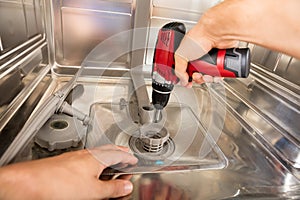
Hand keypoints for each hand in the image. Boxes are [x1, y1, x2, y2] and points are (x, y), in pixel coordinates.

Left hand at [0, 145, 137, 199]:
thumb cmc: (58, 183)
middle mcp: (87, 154)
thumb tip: (125, 186)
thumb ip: (112, 188)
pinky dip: (95, 163)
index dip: (129, 158)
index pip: (119, 154)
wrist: (31, 182)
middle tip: (126, 156)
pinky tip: (90, 171)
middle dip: (119, 153)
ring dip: (107, 158)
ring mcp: (76, 157)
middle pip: (108, 150)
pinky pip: (86, 159)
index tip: (134, 160)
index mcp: (97, 157)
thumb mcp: (93, 191)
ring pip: (97, 154)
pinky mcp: (66, 162)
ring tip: (111, 164)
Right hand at [174, 0, 242, 86]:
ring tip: (207, 74)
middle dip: (198, 79)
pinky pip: (219, 74)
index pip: (185, 71)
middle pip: (198, 76)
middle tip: (198, 75)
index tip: (187, 82)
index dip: (187, 78)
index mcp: (188, 55)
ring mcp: (210, 60)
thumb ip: (178, 70)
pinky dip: (217, 76)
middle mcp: (199, 57)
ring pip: (209, 77)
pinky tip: (215, 73)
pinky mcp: (220, 61)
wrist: (215, 33)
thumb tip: (182, 80)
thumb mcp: (180, 55)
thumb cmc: (198, 37)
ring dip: (208, 79)